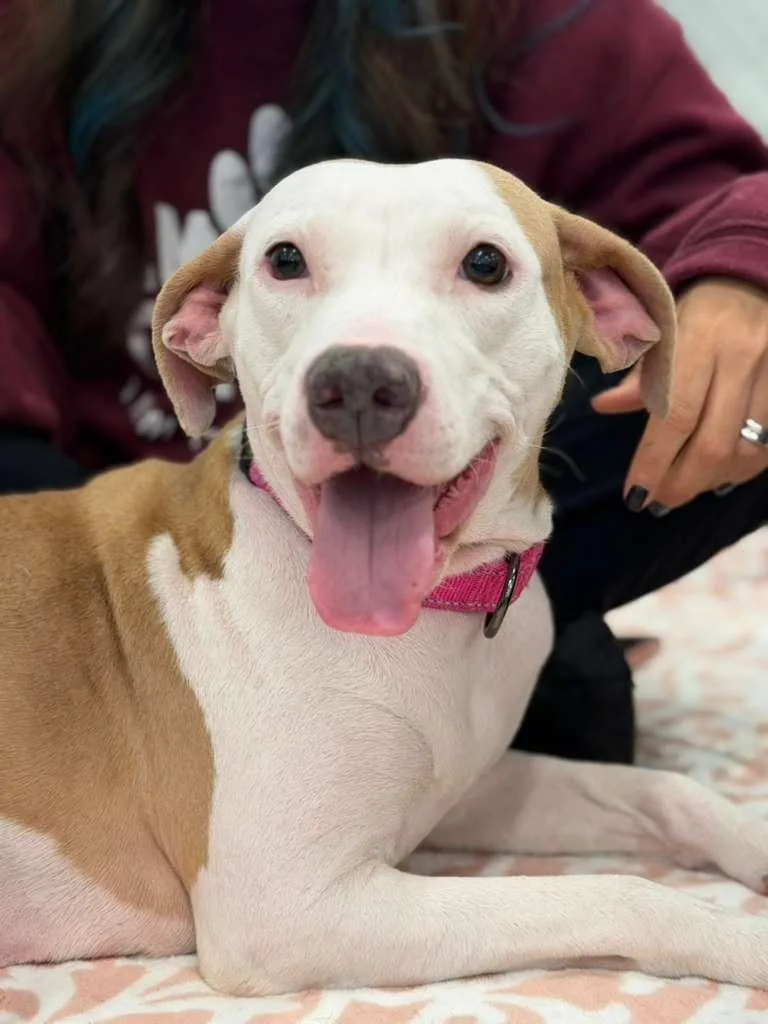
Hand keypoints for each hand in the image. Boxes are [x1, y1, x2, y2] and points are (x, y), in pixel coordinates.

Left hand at [592, 278, 767, 512]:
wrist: (754, 278)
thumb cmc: (699, 310)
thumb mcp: (663, 331)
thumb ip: (641, 374)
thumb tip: (603, 408)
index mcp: (700, 339)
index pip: (675, 415)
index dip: (654, 462)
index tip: (635, 494)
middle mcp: (743, 356)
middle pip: (714, 442)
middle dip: (682, 482)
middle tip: (658, 501)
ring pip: (748, 450)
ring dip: (712, 480)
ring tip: (684, 490)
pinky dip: (743, 468)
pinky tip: (718, 476)